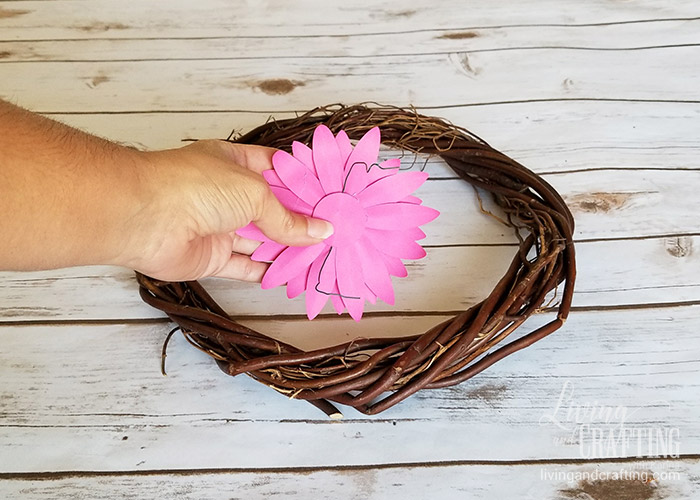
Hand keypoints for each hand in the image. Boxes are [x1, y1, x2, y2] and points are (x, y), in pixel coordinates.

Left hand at [122, 140, 333, 281]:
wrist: (144, 216)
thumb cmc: (197, 186)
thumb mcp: (254, 192)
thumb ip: (288, 218)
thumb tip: (321, 231)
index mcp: (235, 162)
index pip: (278, 170)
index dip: (304, 182)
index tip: (332, 195)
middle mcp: (227, 193)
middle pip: (272, 208)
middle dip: (301, 220)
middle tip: (336, 232)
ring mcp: (219, 226)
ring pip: (262, 240)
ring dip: (289, 249)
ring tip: (323, 257)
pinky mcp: (212, 256)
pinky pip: (246, 266)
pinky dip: (268, 271)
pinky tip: (293, 276)